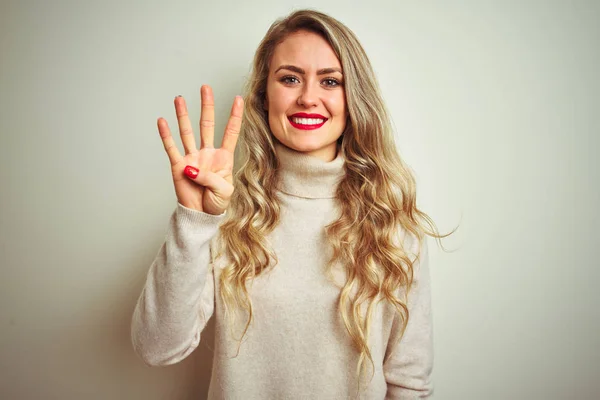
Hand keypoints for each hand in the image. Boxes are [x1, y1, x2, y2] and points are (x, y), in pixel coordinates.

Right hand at [157, 85, 242, 214]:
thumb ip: (210, 178)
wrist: (202, 214)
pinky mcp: (178, 166)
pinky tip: (162, 121)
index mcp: (223, 157)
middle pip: (207, 124)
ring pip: (187, 132)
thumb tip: (191, 169)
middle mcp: (207, 153)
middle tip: (205, 88)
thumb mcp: (224, 190)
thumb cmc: (216, 202)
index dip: (235, 116)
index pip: (231, 132)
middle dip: (207, 106)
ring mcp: (192, 158)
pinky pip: (171, 148)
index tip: (239, 99)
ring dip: (183, 115)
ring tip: (179, 99)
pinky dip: (166, 135)